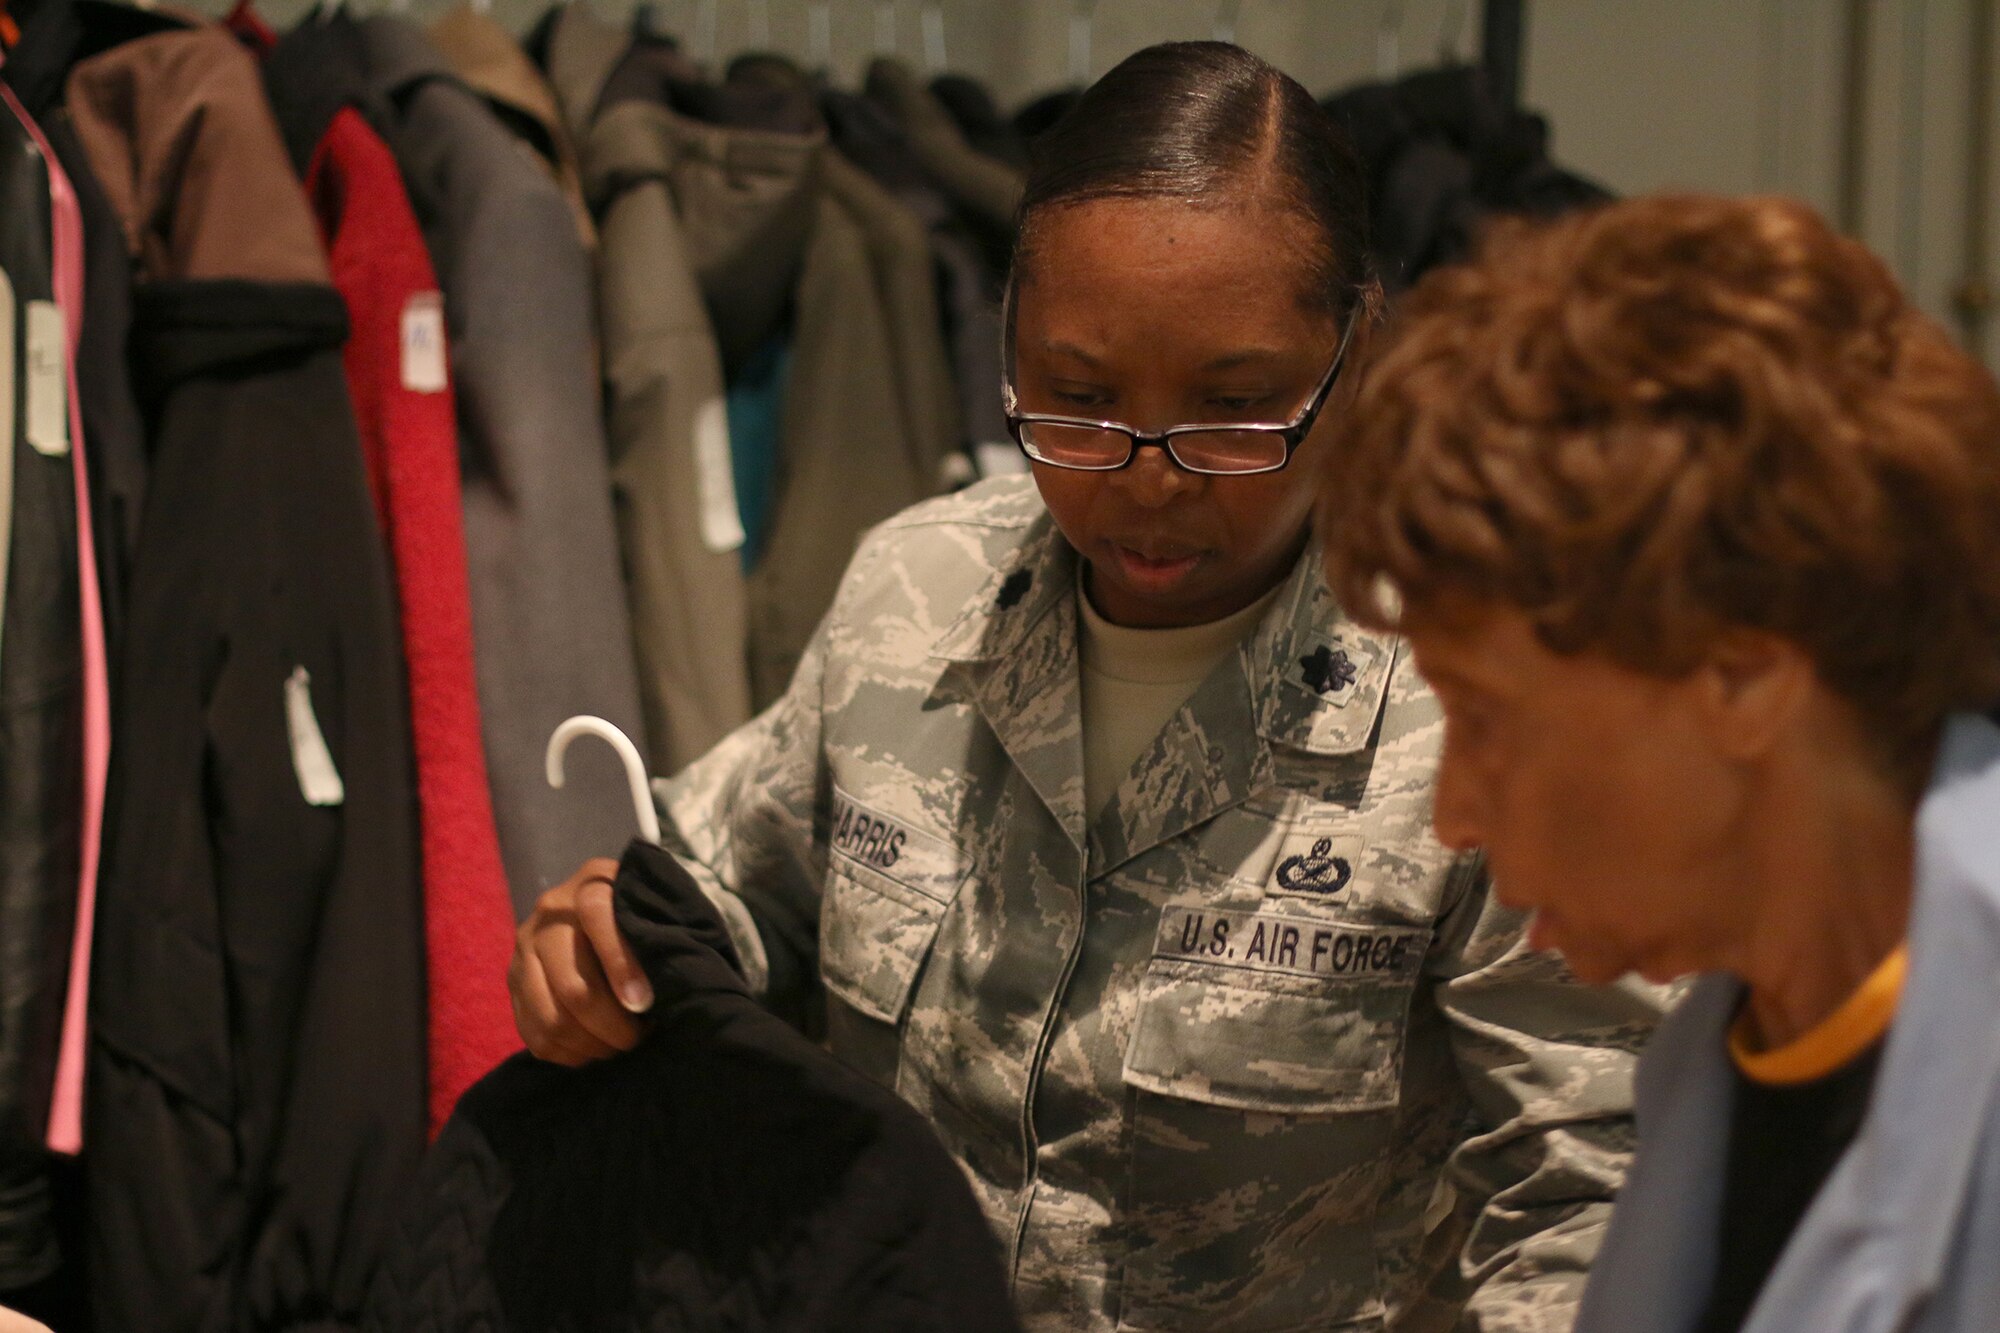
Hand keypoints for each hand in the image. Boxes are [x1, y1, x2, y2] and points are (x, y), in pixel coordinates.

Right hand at [509, 858, 654, 1065]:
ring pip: (550, 1016)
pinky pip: (532, 1032)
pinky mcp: (513, 981)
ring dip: (588, 1044)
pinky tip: (591, 1050)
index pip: (597, 914)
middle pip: (572, 985)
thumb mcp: (656, 912)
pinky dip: (565, 1052)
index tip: (644, 1003)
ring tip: (616, 1047)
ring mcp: (525, 948)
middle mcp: (551, 913)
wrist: (605, 912)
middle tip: (636, 1038)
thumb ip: (658, 938)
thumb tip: (648, 998)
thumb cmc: (643, 917)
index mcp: (592, 883)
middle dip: (610, 1025)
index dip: (621, 963)